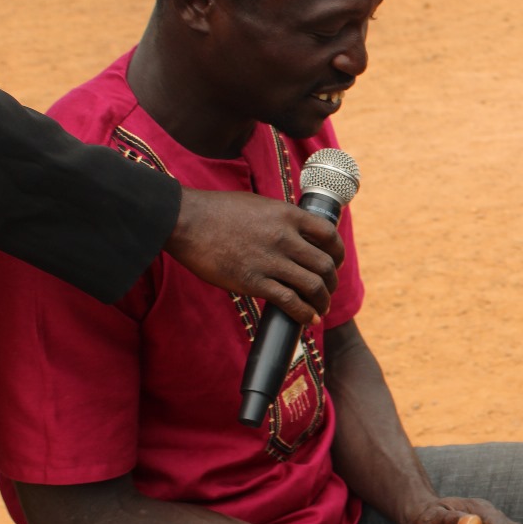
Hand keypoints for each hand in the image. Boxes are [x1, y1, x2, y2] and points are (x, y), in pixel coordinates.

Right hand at [165, 187, 344, 325]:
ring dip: (322, 300)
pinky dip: (304, 313)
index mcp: (287, 215)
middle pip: (325, 264)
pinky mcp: (253, 282)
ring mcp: (270, 260)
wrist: (184, 220)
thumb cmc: (217, 211)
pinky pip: (290, 302)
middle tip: (328, 289)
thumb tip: (296, 232)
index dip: (338, 253)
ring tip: (320, 308)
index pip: (329, 235)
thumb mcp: (259, 205)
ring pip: (313, 285)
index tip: (336, 263)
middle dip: (332, 281)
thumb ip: (281, 219)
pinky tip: (308, 318)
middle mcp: (284, 237)